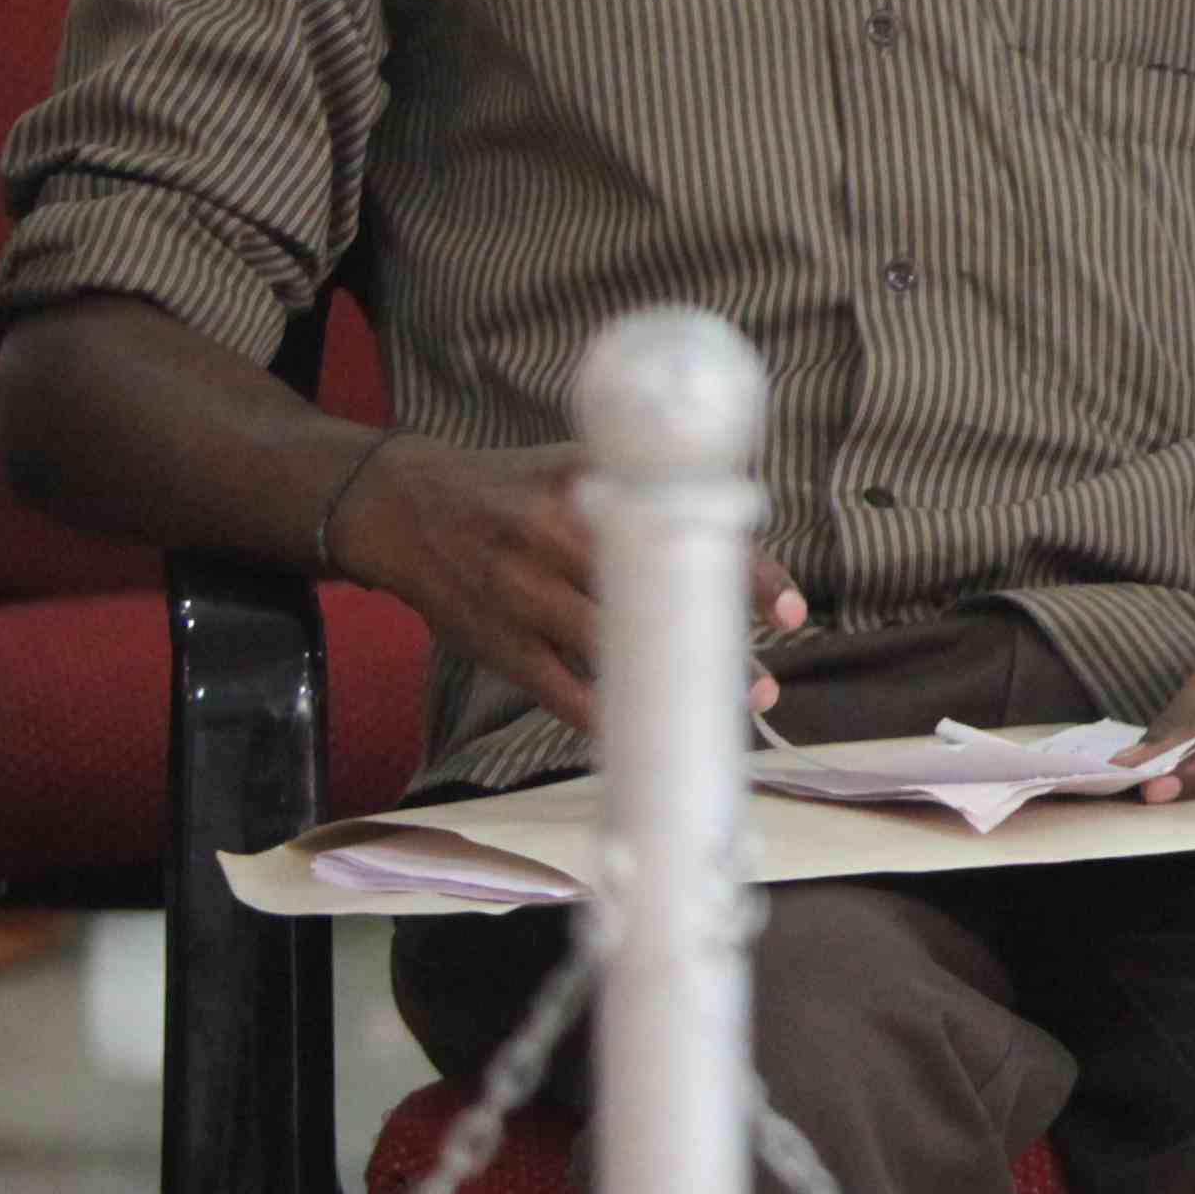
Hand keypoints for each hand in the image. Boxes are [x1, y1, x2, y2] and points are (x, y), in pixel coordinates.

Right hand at [333, 437, 804, 741]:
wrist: (404, 508)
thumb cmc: (517, 493)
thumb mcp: (580, 469)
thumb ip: (649, 496)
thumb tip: (740, 545)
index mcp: (587, 486)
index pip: (687, 531)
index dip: (746, 574)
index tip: (789, 612)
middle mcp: (553, 535)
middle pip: (656, 596)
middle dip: (714, 643)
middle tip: (761, 680)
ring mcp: (521, 593)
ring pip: (614, 649)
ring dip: (674, 683)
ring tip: (723, 704)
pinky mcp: (498, 643)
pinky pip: (564, 693)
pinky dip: (610, 714)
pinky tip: (650, 724)